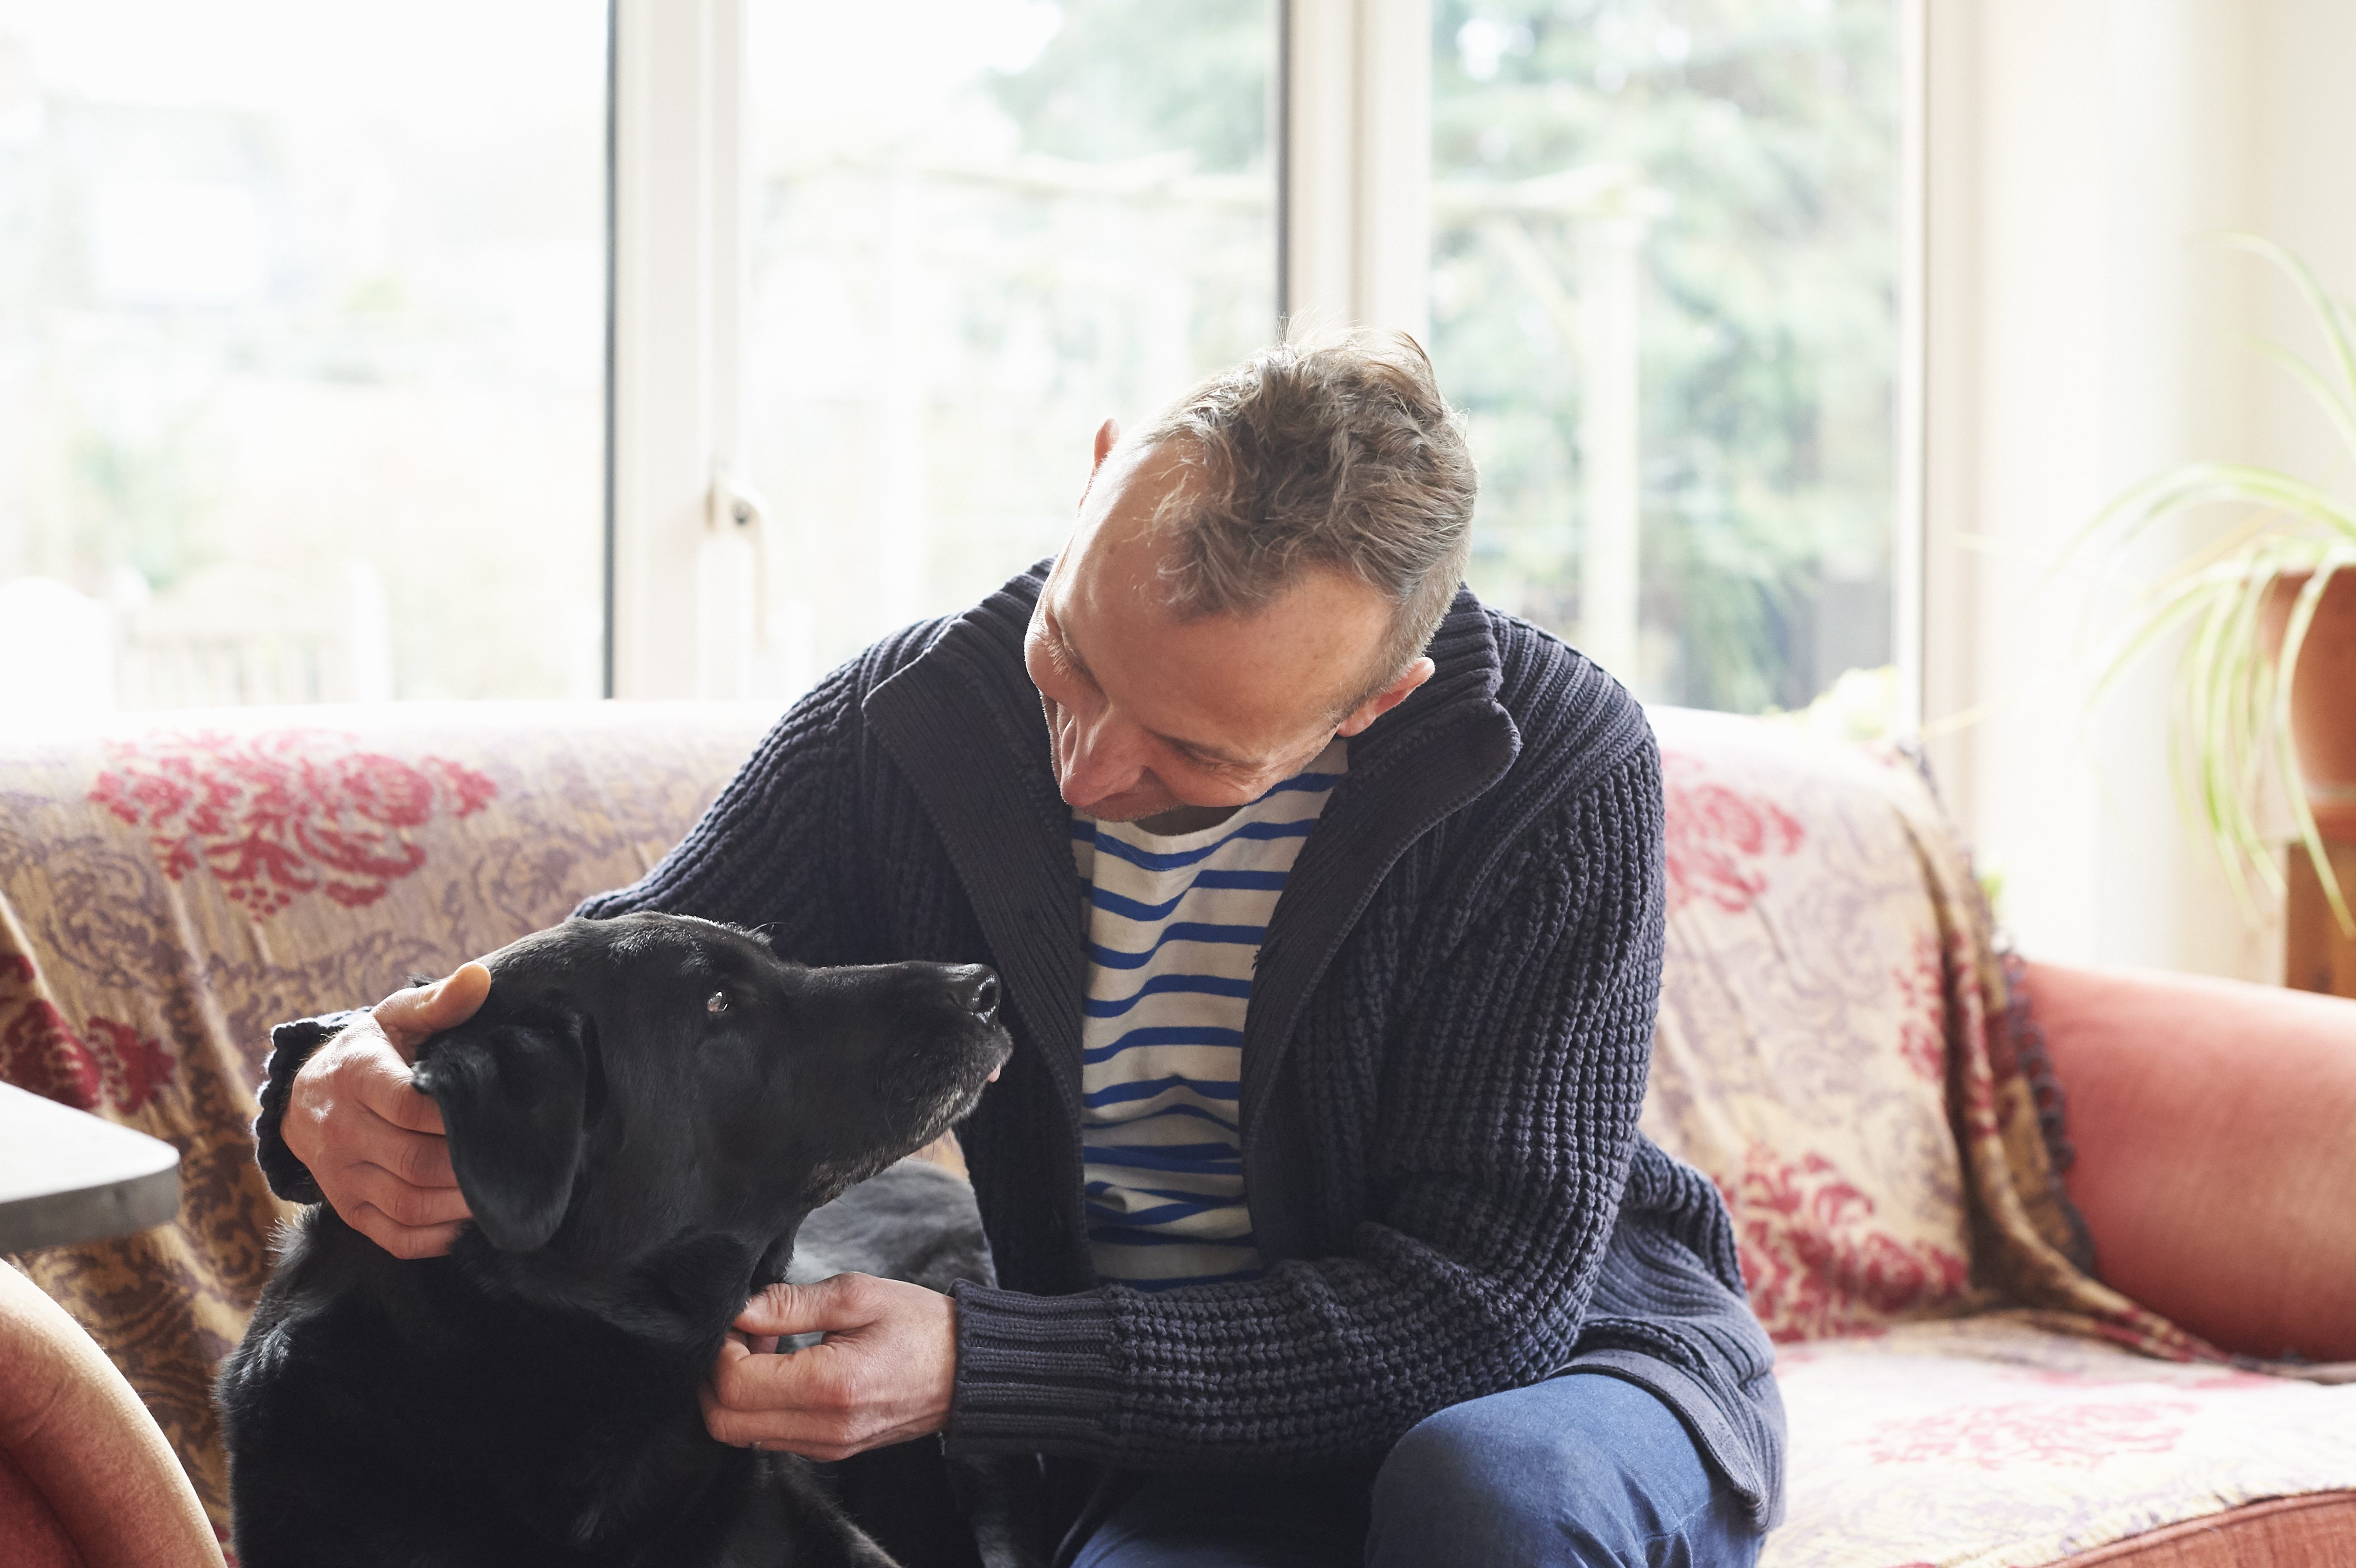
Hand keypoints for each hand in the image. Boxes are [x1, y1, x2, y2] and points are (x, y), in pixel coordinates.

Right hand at [282, 963, 492, 1259]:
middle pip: (411, 1161)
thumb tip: (480, 978)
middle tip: (516, 1163)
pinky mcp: (348, 1210)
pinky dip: (435, 1237)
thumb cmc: (371, 1051)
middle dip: (467, 1167)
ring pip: (404, 1204)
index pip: (407, 1107)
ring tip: (502, 1192)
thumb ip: (439, 1002)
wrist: (307, 1096)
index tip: (500, 1115)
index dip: (455, 1118)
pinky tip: (470, 1222)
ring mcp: (341, 1176)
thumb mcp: (397, 1017)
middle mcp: (340, 1131)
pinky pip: (392, 1236)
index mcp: (355, 1077)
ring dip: (457, 1206)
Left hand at [700, 1274, 956, 1460]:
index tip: (737, 1318)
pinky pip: (769, 1436)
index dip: (720, 1349)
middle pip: (724, 1421)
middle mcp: (824, 1429)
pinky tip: (784, 1366)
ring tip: (766, 1344)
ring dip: (736, 1390)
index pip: (735, 1385)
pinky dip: (759, 1405)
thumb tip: (739, 1308)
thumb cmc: (919, 1326)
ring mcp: (826, 1446)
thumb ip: (791, 1302)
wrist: (966, 1371)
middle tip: (741, 1333)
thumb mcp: (858, 1295)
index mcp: (831, 1386)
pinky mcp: (829, 1450)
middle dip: (715, 1375)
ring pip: (741, 1433)